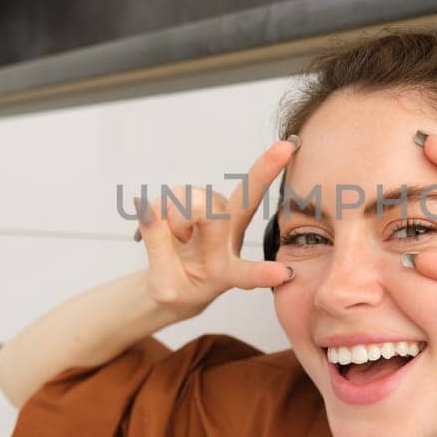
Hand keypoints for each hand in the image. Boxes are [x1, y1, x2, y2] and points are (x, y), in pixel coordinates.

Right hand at [133, 138, 297, 317]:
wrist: (174, 283)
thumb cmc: (174, 289)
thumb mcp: (162, 285)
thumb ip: (158, 248)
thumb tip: (151, 210)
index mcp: (227, 272)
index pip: (246, 272)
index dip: (262, 273)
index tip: (284, 273)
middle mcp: (231, 239)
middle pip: (244, 202)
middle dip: (263, 173)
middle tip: (285, 147)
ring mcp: (220, 217)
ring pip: (198, 197)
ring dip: (175, 214)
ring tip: (174, 240)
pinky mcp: (203, 202)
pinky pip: (179, 193)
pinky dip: (164, 206)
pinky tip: (166, 225)